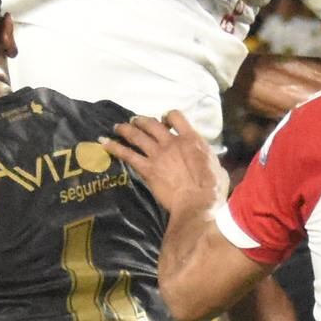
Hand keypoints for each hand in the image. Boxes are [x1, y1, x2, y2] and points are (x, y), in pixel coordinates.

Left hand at [110, 111, 226, 219]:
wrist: (197, 204)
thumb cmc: (213, 189)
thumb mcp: (217, 167)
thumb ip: (209, 158)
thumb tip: (209, 159)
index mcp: (191, 139)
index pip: (176, 116)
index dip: (168, 116)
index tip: (165, 121)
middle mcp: (172, 142)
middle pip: (152, 124)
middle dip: (142, 121)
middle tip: (135, 121)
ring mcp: (158, 155)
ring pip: (137, 135)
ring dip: (126, 129)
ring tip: (117, 127)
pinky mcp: (147, 169)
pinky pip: (128, 154)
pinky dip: (114, 147)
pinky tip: (103, 142)